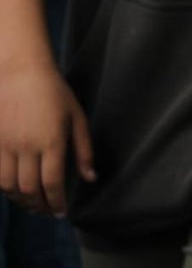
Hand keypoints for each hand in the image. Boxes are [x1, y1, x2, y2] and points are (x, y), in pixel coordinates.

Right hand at [0, 61, 95, 215]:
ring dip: (21, 201)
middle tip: (48, 212)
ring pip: (9, 187)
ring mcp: (6, 145)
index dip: (57, 202)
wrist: (20, 72)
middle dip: (40, 206)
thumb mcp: (77, 118)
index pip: (52, 183)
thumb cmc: (54, 93)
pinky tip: (16, 190)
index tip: (62, 212)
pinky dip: (5, 188)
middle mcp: (26, 147)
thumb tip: (90, 178)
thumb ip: (84, 150)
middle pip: (29, 189)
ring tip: (33, 204)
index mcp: (51, 141)